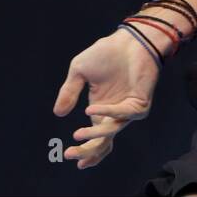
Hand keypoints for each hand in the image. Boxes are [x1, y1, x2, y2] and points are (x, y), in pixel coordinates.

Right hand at [52, 29, 162, 169]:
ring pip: (112, 130)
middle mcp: (115, 114)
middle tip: (70, 154)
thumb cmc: (106, 54)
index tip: (67, 155)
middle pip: (104, 142)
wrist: (128, 40)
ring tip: (76, 135)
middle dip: (88, 151)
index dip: (84, 150)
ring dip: (93, 134)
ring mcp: (128, 110)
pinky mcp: (139, 103)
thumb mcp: (79, 72)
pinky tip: (90, 110)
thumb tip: (58, 113)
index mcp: (101, 110)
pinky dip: (106, 112)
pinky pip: (122, 113)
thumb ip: (69, 92)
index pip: (95, 139)